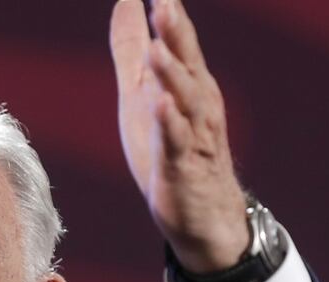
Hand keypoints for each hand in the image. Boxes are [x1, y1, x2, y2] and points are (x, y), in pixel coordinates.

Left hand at [110, 0, 247, 272]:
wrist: (202, 213)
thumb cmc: (173, 147)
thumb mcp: (142, 92)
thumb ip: (132, 49)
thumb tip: (126, 1)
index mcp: (188, 83)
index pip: (179, 42)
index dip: (169, 15)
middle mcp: (198, 104)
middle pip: (187, 64)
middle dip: (177, 34)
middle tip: (165, 4)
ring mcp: (193, 136)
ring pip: (185, 101)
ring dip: (172, 75)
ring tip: (157, 49)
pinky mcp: (182, 168)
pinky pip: (177, 143)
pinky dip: (170, 123)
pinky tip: (161, 104)